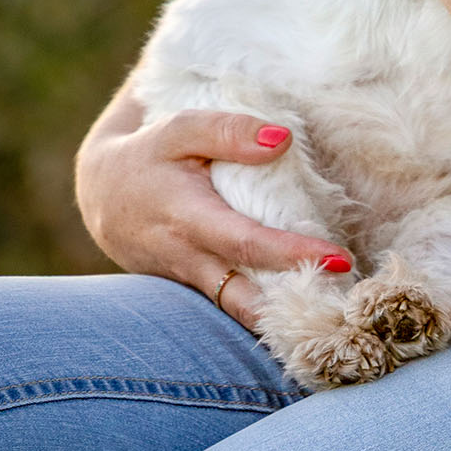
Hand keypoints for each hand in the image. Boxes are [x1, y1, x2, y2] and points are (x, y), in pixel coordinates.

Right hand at [74, 81, 352, 329]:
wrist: (103, 195)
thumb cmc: (149, 156)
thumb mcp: (180, 130)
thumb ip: (228, 131)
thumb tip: (282, 140)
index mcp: (187, 219)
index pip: (245, 244)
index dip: (291, 254)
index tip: (338, 258)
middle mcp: (189, 261)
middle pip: (245, 299)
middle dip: (295, 311)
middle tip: (348, 310)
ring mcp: (191, 283)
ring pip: (240, 312)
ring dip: (285, 321)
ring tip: (340, 316)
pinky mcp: (197, 290)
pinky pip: (234, 307)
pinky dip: (268, 313)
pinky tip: (308, 310)